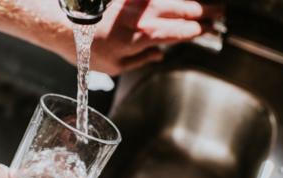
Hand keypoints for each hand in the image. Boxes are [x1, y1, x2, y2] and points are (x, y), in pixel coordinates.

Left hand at [89, 0, 223, 74]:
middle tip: (219, 13)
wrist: (62, 23)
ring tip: (203, 6)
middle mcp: (146, 14)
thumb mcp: (115, 67)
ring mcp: (137, 1)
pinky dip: (167, 1)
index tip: (210, 30)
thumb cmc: (85, 48)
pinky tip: (173, 3)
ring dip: (189, 2)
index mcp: (146, 36)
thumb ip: (142, 60)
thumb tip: (159, 55)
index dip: (199, 30)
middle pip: (183, 9)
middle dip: (204, 11)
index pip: (182, 31)